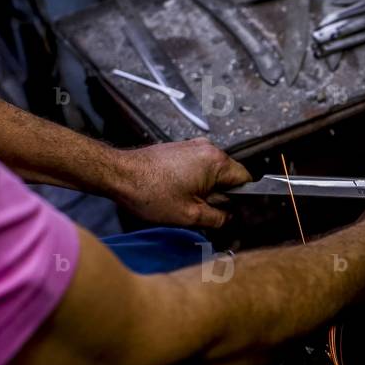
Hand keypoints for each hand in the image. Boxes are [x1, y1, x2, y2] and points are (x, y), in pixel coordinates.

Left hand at [113, 138, 251, 227]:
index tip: (229, 211)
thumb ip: (219, 218)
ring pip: (212, 174)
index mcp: (216, 161)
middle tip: (198, 209)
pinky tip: (175, 191)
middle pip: (228, 177)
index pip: (246, 180)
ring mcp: (193, 146)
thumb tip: (228, 218)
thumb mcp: (191, 216)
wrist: (119, 176)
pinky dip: (192, 181)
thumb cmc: (148, 191)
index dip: (240, 199)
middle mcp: (207, 148)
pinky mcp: (181, 149)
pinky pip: (198, 168)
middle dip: (218, 195)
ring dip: (203, 189)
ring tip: (182, 200)